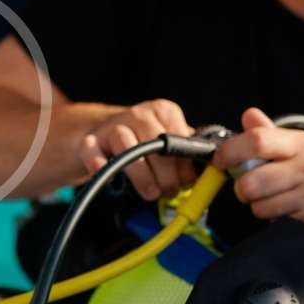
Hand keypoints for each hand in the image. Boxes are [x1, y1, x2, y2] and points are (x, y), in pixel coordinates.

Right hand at [80, 99, 196, 200]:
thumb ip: (189, 151)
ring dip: (141, 174)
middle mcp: (138, 114)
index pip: (179, 137)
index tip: (187, 182)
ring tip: (150, 192)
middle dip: (166, 174)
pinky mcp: (90, 141)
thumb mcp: (169, 140)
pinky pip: (92, 151)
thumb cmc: (143, 141)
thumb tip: (214, 167)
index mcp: (163, 111)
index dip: (185, 164)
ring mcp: (112, 126)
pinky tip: (109, 177)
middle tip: (169, 192)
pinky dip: (99, 164)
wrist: (103, 132)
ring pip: (126, 145)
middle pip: (155, 142)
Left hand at [212, 108, 303, 242]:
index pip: (257, 141)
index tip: (220, 160)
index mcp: (300, 145)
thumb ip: (273, 134)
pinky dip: (278, 222)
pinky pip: (278, 224)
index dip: (230, 151)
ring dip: (261, 208)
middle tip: (250, 189)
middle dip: (242, 190)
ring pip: (260, 207)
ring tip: (278, 201)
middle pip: (251, 182)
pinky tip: (293, 214)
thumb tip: (246, 115)